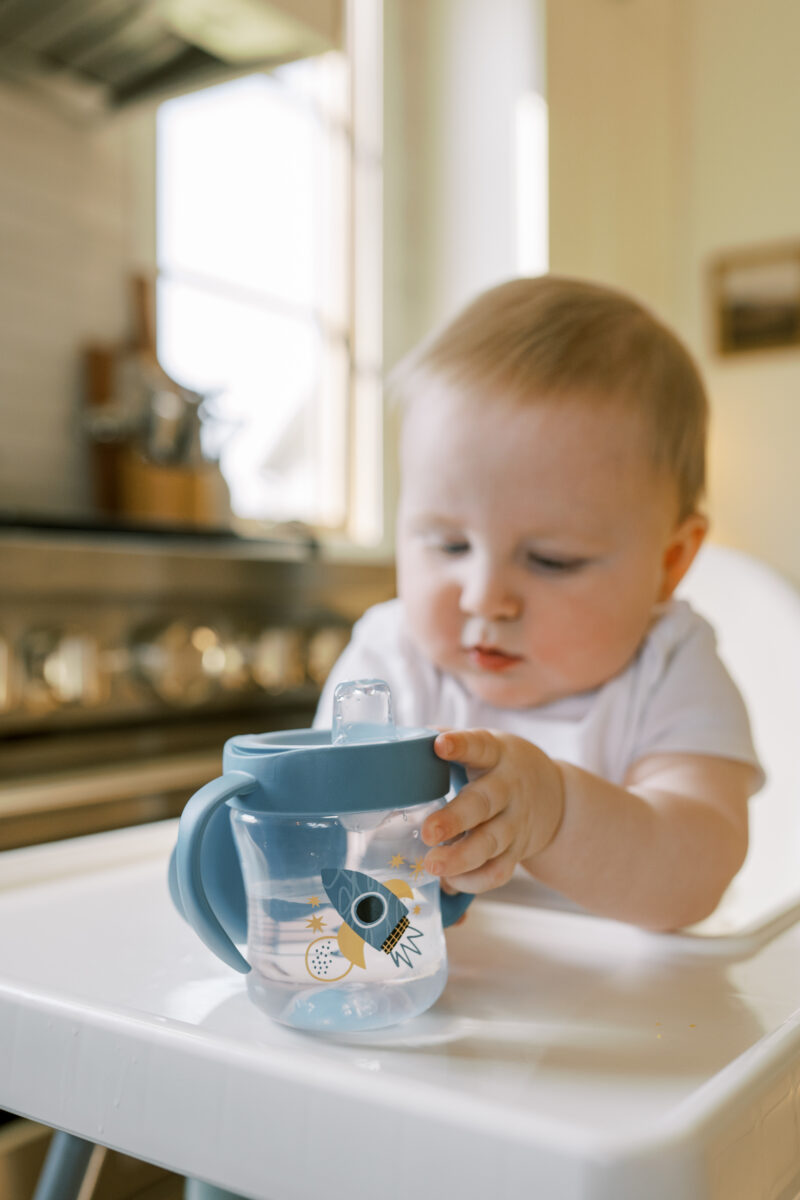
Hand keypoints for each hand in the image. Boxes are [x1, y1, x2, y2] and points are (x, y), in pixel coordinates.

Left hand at [421, 729, 563, 893]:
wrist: (554, 794)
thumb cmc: (499, 768)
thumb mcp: (484, 747)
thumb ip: (447, 741)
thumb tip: (400, 742)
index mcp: (495, 754)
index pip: (479, 746)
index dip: (461, 745)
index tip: (440, 745)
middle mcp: (508, 788)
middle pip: (483, 804)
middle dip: (455, 819)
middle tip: (428, 832)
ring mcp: (515, 822)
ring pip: (491, 843)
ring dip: (461, 858)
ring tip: (433, 866)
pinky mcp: (517, 851)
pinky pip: (498, 871)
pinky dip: (474, 881)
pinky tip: (450, 882)